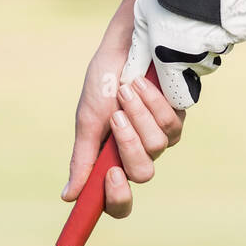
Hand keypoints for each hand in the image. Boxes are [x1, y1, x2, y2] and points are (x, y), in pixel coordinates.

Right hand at [66, 39, 184, 218]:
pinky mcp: (176, 118)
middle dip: (129, 143)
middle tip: (116, 117)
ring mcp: (159, 137)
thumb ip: (83, 159)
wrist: (125, 45)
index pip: (119, 201)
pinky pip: (170, 124)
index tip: (111, 176)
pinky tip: (141, 84)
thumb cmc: (102, 82)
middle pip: (142, 173)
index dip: (118, 198)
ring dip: (138, 114)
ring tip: (125, 90)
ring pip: (157, 146)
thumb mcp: (88, 121)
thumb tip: (68, 197)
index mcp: (111, 160)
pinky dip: (152, 102)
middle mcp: (137, 154)